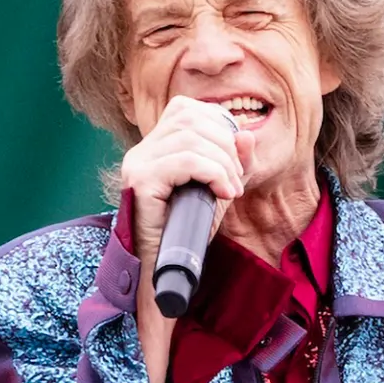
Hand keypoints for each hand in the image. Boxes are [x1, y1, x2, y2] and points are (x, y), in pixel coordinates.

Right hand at [118, 97, 248, 382]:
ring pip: (191, 137)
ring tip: (230, 191)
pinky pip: (184, 160)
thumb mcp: (218, 192)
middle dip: (226, 147)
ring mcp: (137, 163)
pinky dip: (213, 172)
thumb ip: (234, 163)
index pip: (188, 109)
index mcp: (155, 145)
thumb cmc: (188, 233)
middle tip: (235, 183)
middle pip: (192, 119)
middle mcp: (141, 149)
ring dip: (223, 163)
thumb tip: (246, 134)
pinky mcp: (139, 181)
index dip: (220, 127)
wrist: (163, 273)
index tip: (234, 164)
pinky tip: (223, 193)